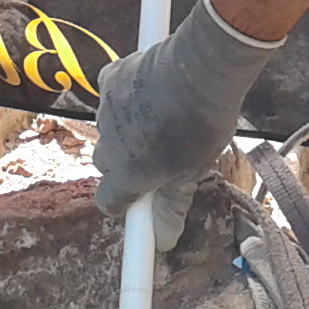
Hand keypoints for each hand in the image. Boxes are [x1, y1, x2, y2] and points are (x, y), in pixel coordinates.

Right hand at [92, 0, 280, 221]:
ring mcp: (105, 109)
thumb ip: (172, 204)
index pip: (107, 202)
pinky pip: (111, 94)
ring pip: (110, 128)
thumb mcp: (193, 170)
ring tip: (163, 115)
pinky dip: (126, 95)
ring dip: (127, 127)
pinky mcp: (108, 78)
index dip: (123, 201)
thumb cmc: (203, 123)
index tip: (140, 196)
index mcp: (127, 174)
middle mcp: (108, 145)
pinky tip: (151, 89)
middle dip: (126, 161)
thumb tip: (163, 241)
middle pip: (106, 163)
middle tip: (159, 152)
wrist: (201, 67)